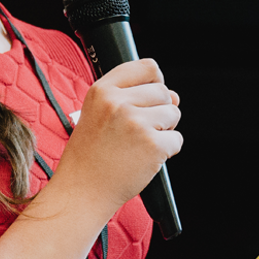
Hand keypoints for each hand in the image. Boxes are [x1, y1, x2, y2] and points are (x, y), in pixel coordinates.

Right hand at [55, 59, 181, 215]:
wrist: (82, 191)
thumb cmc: (90, 156)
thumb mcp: (99, 115)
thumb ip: (134, 99)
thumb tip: (175, 97)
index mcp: (102, 90)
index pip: (147, 67)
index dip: (155, 82)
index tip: (149, 97)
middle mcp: (118, 102)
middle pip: (163, 92)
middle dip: (159, 111)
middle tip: (137, 133)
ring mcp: (136, 123)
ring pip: (173, 114)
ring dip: (164, 130)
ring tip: (139, 145)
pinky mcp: (152, 145)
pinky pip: (176, 140)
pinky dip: (167, 151)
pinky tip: (144, 159)